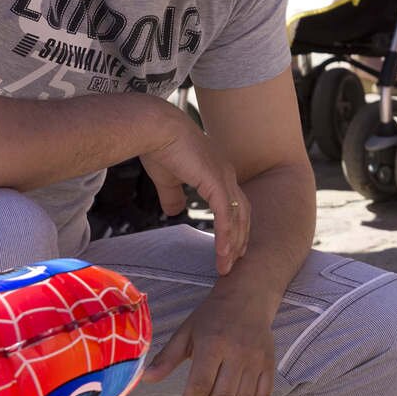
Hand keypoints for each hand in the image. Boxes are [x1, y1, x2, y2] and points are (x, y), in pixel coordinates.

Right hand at [140, 111, 249, 274]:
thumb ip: (173, 195)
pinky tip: (222, 253)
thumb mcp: (167, 178)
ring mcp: (224, 177)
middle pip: (242, 213)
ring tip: (226, 267)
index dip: (234, 227)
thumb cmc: (159, 146)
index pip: (234, 204)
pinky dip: (225, 236)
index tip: (231, 248)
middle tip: (232, 264)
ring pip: (237, 218)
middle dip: (239, 240)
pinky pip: (225, 215)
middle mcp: (227, 175)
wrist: (154, 128)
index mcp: (218, 172)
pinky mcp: (215, 181)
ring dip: (233, 244)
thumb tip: (174, 211)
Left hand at [142, 288, 274, 395]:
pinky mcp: (269, 364)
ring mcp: (256, 360)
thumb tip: (146, 379)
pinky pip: (263, 395)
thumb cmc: (212, 315)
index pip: (201, 384)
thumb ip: (168, 356)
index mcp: (214, 343)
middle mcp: (238, 353)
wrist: (249, 295)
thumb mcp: (187, 330)